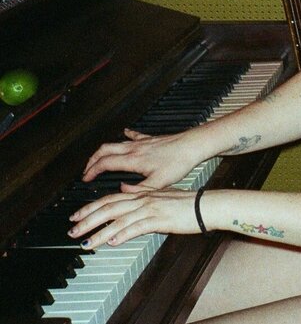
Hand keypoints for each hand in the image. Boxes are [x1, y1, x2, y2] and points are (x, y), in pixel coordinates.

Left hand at [68, 184, 204, 248]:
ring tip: (86, 243)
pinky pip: (137, 227)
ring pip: (118, 220)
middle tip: (73, 231)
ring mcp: (150, 209)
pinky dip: (123, 234)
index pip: (109, 199)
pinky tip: (112, 242)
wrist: (207, 205)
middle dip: (87, 220)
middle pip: (108, 208)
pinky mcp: (160, 220)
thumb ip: (141, 191)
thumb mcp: (161, 193)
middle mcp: (142, 199)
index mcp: (141, 193)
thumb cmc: (188, 202)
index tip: (76, 216)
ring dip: (100, 232)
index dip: (90, 207)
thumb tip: (125, 188)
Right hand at [83, 129, 204, 189]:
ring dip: (103, 151)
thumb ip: (139, 189)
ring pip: (115, 143)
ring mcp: (141, 142)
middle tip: (87, 169)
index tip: (86, 178)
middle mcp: (134, 149)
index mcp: (133, 160)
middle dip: (92, 160)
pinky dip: (125, 136)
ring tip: (99, 157)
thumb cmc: (178, 162)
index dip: (92, 171)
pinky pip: (133, 136)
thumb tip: (122, 190)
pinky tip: (125, 133)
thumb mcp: (159, 182)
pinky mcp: (150, 139)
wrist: (192, 146)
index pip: (105, 164)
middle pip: (104, 151)